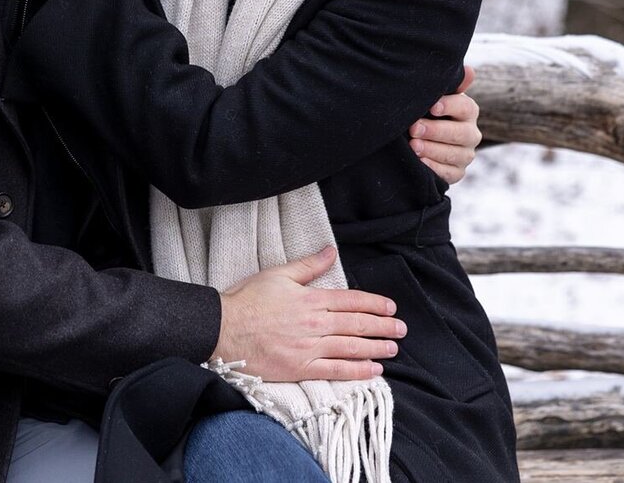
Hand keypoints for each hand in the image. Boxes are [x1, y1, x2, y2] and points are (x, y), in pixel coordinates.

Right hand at [213, 246, 402, 382]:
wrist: (222, 329)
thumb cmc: (247, 300)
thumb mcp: (278, 274)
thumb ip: (308, 266)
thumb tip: (331, 251)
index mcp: (311, 299)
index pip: (351, 300)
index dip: (375, 304)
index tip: (391, 308)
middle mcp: (315, 323)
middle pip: (357, 324)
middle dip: (383, 327)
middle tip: (401, 330)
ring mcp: (309, 347)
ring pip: (351, 347)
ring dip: (376, 348)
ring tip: (393, 349)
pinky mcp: (300, 368)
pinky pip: (335, 370)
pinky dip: (357, 371)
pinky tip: (374, 371)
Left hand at [410, 66, 480, 184]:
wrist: (423, 137)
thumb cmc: (429, 111)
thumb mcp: (438, 96)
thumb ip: (452, 85)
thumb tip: (469, 70)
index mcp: (468, 111)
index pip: (465, 107)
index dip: (449, 106)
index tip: (431, 106)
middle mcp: (471, 134)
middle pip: (460, 133)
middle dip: (435, 131)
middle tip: (414, 128)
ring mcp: (465, 155)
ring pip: (454, 155)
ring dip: (432, 150)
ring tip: (413, 146)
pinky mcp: (457, 173)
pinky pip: (449, 174)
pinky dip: (434, 168)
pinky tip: (420, 163)